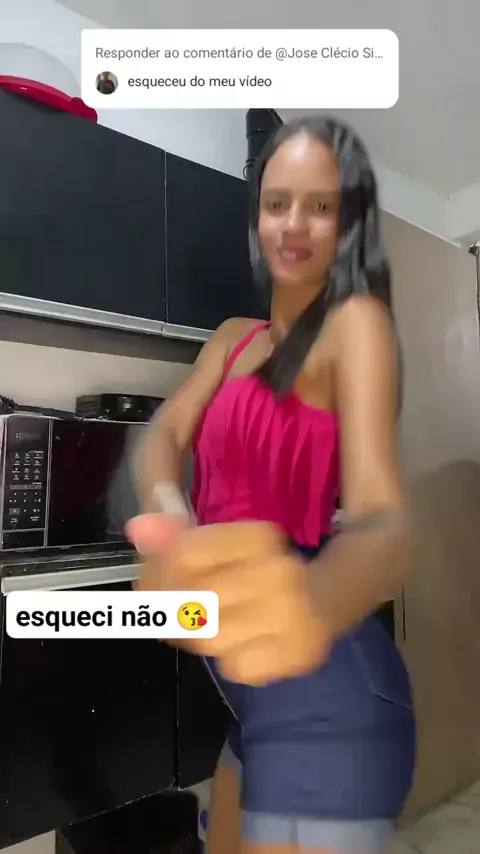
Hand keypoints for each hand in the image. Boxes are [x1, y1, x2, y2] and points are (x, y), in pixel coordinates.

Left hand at [127, 516, 332, 685]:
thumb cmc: (258, 570)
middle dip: (170, 610)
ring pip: (209, 638)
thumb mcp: (219, 543)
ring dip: (197, 637)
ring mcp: (294, 616)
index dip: (157, 572)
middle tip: (168, 612)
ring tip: (207, 625)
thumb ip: (173, 536)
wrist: (324, 600)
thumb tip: (137, 528)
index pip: (185, 554)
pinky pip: (234, 666)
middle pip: (193, 599)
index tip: (152, 580)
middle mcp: (281, 572)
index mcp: (261, 537)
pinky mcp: (297, 655)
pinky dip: (227, 658)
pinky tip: (238, 642)